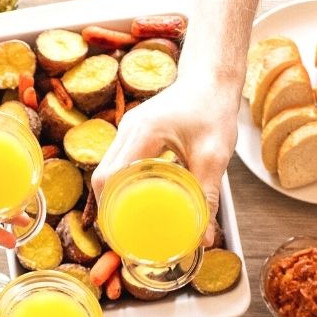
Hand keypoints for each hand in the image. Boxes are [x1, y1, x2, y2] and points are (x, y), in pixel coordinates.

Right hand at [92, 69, 239, 236]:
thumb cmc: (214, 109)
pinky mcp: (134, 131)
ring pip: (107, 169)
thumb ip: (207, 196)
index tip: (118, 234)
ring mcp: (128, 128)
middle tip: (122, 236)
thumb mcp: (214, 156)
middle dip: (107, 209)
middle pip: (102, 176)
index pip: (109, 177)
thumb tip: (205, 238)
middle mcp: (128, 129)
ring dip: (113, 196)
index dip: (108, 210)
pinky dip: (121, 183)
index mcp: (143, 133)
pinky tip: (134, 200)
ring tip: (126, 224)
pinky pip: (118, 161)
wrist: (212, 78)